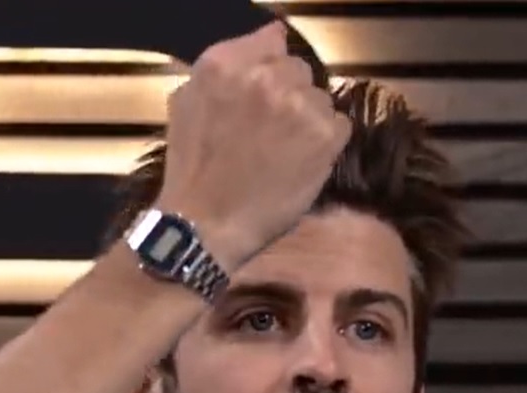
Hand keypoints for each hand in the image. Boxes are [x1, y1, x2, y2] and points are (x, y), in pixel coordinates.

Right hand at [156, 22, 351, 270]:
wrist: (206, 222)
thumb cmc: (192, 167)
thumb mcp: (187, 100)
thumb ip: (225, 63)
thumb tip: (270, 35)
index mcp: (225, 64)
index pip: (273, 41)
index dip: (271, 68)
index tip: (265, 93)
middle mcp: (265, 77)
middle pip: (299, 70)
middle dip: (289, 94)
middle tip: (271, 130)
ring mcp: (299, 105)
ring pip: (320, 98)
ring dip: (308, 119)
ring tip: (284, 150)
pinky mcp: (325, 136)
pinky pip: (340, 124)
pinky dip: (326, 142)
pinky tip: (302, 162)